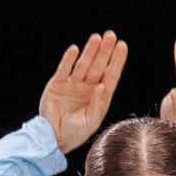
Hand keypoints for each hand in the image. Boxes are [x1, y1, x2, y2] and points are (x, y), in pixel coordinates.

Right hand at [36, 32, 127, 151]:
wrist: (53, 139)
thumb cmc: (75, 133)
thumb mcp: (91, 121)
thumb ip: (98, 104)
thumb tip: (102, 86)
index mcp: (99, 96)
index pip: (110, 75)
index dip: (116, 61)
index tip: (122, 46)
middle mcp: (87, 88)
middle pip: (98, 66)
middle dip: (105, 51)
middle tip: (111, 35)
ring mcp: (72, 86)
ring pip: (83, 65)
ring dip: (90, 52)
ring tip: (97, 39)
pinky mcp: (57, 85)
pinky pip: (64, 70)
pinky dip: (68, 60)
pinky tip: (75, 50)